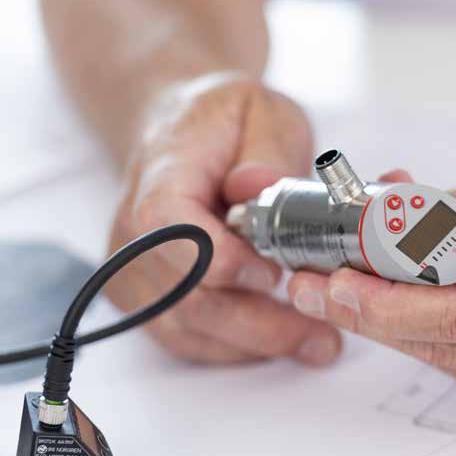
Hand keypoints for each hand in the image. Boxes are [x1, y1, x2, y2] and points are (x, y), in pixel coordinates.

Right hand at [107, 73, 340, 365]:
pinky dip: (235, 346)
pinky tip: (278, 337)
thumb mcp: (262, 110)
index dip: (218, 259)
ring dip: (254, 343)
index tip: (273, 274)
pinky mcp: (147, 296)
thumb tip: (258, 186)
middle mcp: (132, 230)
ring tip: (317, 343)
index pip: (168, 226)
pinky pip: (186, 337)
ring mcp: (134, 269)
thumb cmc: (223, 123)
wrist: (178, 134)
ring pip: (187, 327)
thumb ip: (267, 147)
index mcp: (160, 174)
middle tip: (323, 336)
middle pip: (184, 294)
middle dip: (258, 322)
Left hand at [288, 151, 455, 418]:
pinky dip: (423, 333)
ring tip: (337, 282)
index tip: (330, 280)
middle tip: (307, 283)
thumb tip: (388, 222)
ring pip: (441, 357)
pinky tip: (393, 301)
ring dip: (385, 320)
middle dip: (362, 311)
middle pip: (437, 341)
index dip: (385, 301)